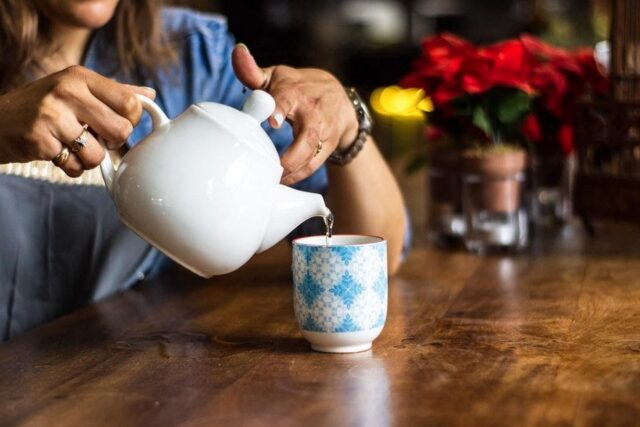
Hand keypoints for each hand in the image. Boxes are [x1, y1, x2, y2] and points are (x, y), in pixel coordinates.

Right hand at [0, 65, 154, 176]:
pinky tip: (57, 153)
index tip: (116, 124)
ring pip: (98, 154)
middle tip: (95, 138)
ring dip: (89, 159)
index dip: (130, 121)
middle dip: (112, 143)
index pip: (130, 104)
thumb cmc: (43, 107)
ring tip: (72, 146)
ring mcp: (51, 115)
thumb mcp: (76, 89)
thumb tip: (149, 95)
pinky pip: (75, 167)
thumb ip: (114, 92)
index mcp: (80, 76)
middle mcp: (66, 91)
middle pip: (120, 130)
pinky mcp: (39, 140)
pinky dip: (70, 167)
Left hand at [232, 44, 357, 184]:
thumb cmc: (299, 88)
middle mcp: (313, 113)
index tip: (273, 121)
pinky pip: (314, 166)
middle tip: (273, 169)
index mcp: (295, 92)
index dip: (280, 108)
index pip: (288, 98)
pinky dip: (297, 177)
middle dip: (292, 156)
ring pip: (312, 156)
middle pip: (307, 136)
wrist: (340, 101)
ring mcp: (324, 133)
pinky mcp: (329, 148)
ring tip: (271, 182)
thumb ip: (253, 71)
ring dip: (292, 173)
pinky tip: (281, 184)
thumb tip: (238, 52)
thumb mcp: (277, 77)